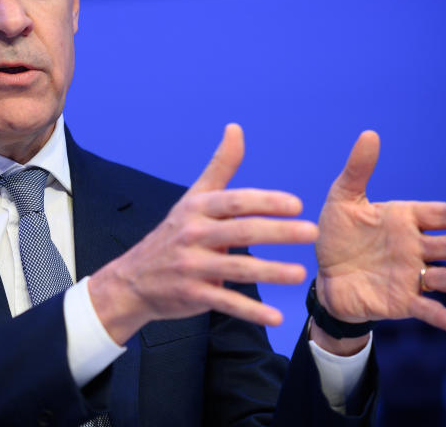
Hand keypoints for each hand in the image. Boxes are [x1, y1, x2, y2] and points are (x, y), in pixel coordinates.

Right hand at [89, 124, 318, 344]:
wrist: (133, 280)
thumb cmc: (173, 234)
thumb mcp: (193, 198)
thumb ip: (220, 166)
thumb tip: (236, 128)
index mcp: (197, 209)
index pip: (234, 201)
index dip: (265, 201)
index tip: (296, 204)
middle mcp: (192, 235)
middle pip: (241, 232)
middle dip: (278, 232)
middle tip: (312, 232)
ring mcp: (191, 266)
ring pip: (237, 268)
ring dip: (271, 272)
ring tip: (300, 274)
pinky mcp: (192, 295)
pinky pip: (226, 303)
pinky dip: (251, 312)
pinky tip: (276, 316)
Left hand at [315, 131, 445, 332]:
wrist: (325, 275)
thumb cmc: (338, 233)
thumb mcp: (342, 199)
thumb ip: (358, 170)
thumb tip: (369, 134)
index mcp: (404, 219)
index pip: (435, 214)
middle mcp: (414, 247)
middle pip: (444, 246)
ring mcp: (410, 275)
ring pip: (440, 277)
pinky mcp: (401, 301)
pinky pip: (424, 308)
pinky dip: (439, 316)